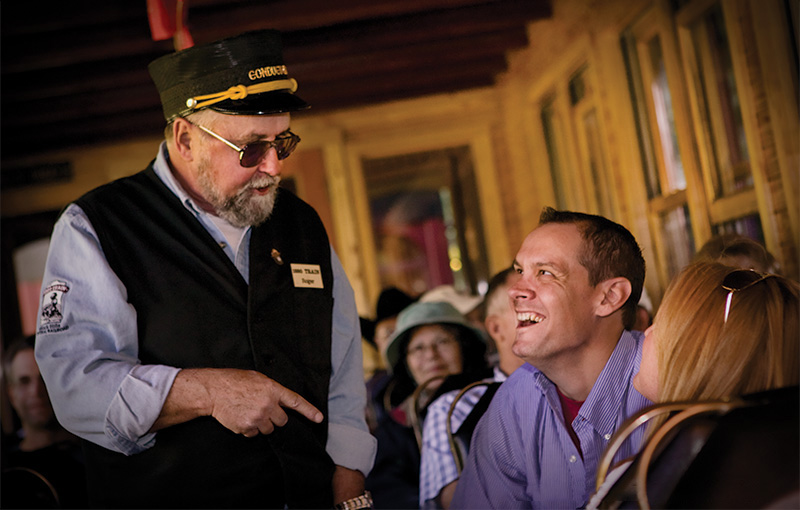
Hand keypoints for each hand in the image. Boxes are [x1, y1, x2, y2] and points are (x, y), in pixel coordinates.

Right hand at [152, 368, 322, 436]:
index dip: (309, 411)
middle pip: (282, 421)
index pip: (295, 401)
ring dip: (262, 424)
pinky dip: (249, 429)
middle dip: (275, 417)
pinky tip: (241, 417)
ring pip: (269, 429)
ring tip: (249, 412)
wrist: (214, 390)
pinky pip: (254, 434)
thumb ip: (272, 389)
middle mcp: (268, 404)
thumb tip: (279, 400)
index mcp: (273, 389)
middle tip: (263, 410)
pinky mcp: (247, 427)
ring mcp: (258, 417)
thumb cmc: (234, 381)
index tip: (318, 418)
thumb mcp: (258, 378)